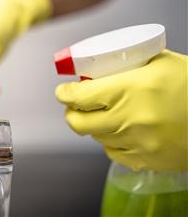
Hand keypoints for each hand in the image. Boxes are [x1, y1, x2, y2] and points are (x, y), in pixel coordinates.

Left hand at [56, 50, 187, 170]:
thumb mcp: (160, 62)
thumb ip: (126, 65)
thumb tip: (97, 69)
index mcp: (131, 89)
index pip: (79, 96)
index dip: (64, 93)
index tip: (63, 91)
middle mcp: (130, 119)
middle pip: (77, 122)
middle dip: (70, 112)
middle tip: (74, 104)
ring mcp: (137, 143)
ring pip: (94, 137)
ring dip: (90, 125)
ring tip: (99, 114)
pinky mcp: (145, 160)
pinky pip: (112, 152)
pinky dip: (109, 140)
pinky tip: (117, 130)